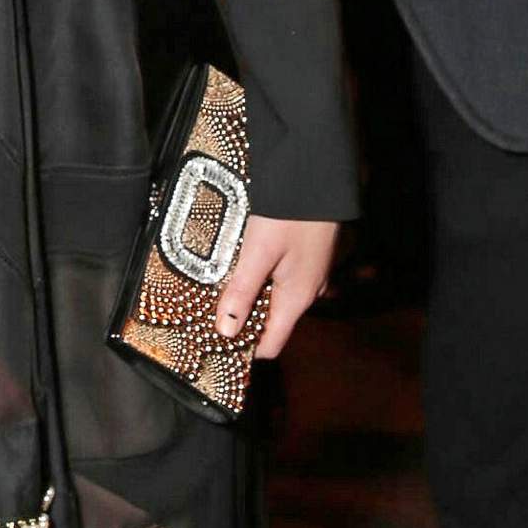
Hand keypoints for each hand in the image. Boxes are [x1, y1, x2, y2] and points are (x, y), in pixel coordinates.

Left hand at [215, 214, 339, 362]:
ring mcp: (310, 274)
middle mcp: (308, 291)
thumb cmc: (290, 214)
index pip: (272, 345)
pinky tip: (245, 266)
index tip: (219, 348)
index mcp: (297, 298)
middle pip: (272, 323)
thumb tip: (226, 330)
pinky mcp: (308, 256)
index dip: (246, 350)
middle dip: (244, 322)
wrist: (316, 176)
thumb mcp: (257, 254)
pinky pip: (282, 280)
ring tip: (223, 288)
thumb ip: (241, 293)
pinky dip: (262, 280)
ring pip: (276, 299)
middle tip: (211, 314)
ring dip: (251, 298)